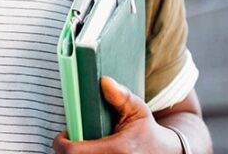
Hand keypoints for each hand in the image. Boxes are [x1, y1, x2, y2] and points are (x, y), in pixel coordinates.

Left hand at [53, 76, 182, 153]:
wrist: (164, 153)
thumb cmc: (146, 130)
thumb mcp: (137, 110)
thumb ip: (121, 96)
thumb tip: (105, 81)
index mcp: (118, 150)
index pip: (73, 152)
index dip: (62, 142)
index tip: (66, 133)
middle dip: (68, 149)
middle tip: (73, 138)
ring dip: (76, 153)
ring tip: (82, 144)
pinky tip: (88, 150)